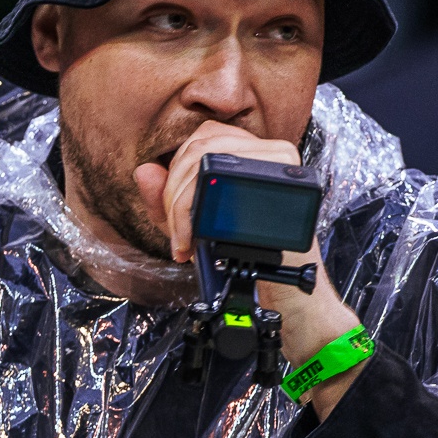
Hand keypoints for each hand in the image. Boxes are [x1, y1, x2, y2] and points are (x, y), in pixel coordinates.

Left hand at [134, 120, 366, 416]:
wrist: (292, 301)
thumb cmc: (253, 264)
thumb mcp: (201, 229)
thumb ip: (169, 201)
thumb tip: (145, 171)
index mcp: (256, 157)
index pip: (207, 135)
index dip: (179, 168)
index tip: (172, 212)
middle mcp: (273, 157)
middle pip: (205, 143)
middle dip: (174, 191)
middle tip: (177, 233)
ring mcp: (283, 171)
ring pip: (212, 156)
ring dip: (182, 203)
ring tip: (185, 240)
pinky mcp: (287, 192)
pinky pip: (229, 185)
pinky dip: (197, 215)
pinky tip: (195, 243)